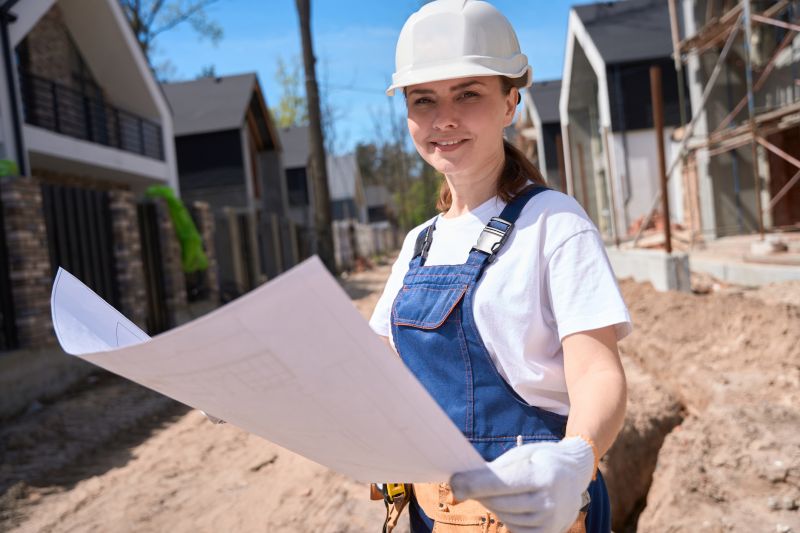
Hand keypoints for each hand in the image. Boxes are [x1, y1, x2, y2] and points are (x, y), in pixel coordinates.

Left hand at [449, 437, 594, 532]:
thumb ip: (496, 469)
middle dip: (477, 493)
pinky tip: (506, 505)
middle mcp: (549, 501)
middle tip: (463, 484)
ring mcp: (550, 521)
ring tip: (492, 492)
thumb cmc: (542, 460)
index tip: (454, 482)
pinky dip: (505, 517)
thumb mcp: (523, 455)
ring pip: (504, 517)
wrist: (575, 474)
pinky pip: (514, 529)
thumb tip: (465, 482)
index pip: (501, 484)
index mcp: (543, 476)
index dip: (474, 484)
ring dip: (491, 504)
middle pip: (499, 502)